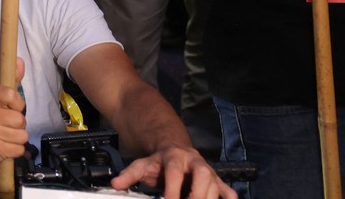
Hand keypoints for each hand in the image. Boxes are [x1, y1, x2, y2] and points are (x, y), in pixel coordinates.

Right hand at [0, 71, 28, 167]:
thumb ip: (11, 79)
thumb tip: (19, 60)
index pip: (11, 95)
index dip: (18, 103)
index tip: (12, 107)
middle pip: (19, 119)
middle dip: (18, 124)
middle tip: (6, 124)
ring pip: (22, 136)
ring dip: (18, 138)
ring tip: (5, 136)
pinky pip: (19, 149)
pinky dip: (15, 150)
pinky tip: (4, 146)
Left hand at [111, 144, 228, 198]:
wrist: (175, 149)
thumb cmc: (159, 162)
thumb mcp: (142, 164)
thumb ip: (129, 175)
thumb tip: (115, 184)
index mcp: (175, 157)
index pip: (174, 173)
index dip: (172, 189)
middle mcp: (195, 163)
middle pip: (202, 176)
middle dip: (197, 194)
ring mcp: (209, 172)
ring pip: (216, 186)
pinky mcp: (218, 182)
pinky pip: (228, 193)